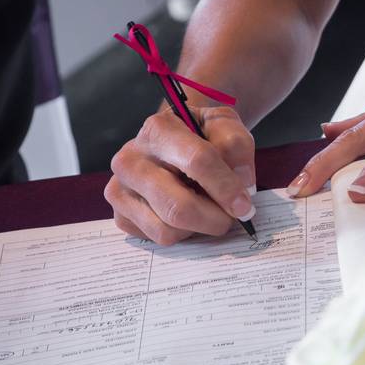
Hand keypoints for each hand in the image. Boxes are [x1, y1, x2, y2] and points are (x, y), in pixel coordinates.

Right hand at [105, 106, 256, 244]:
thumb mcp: (224, 125)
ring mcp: (120, 189)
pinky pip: (158, 239)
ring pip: (167, 230)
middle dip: (215, 218)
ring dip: (200, 228)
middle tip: (232, 216)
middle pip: (179, 206)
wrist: (173, 140)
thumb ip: (237, 146)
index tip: (245, 205)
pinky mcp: (120, 215)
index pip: (197, 161)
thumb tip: (243, 183)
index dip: (226, 187)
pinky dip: (182, 233)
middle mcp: (130, 160)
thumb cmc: (201, 134)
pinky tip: (186, 213)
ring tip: (208, 209)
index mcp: (158, 130)